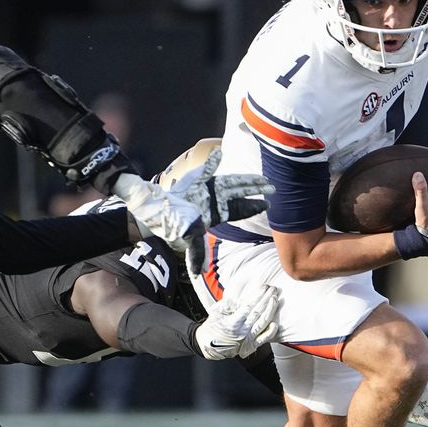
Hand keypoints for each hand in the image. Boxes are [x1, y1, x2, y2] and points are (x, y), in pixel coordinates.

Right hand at [116, 146, 273, 271]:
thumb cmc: (171, 223)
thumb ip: (196, 253)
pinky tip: (219, 154)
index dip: (253, 206)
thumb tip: (198, 273)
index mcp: (215, 212)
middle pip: (239, 193)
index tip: (268, 204)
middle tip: (273, 187)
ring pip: (229, 181)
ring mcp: (205, 190)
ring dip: (243, 178)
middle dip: (255, 190)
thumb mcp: (187, 239)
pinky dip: (212, 162)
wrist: (154, 211)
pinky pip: (205, 170)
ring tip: (259, 175)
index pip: (239, 209)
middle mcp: (213, 200)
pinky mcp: (194, 181)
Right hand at [195, 285, 280, 359]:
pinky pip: (265, 338)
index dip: (258, 296)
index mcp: (232, 322)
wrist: (209, 346)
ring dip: (271, 309)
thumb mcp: (216, 313)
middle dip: (267, 298)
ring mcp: (248, 339)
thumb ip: (228, 304)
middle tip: (273, 289)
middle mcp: (242, 331)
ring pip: (263, 323)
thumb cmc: (212, 328)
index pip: (248, 306)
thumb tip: (240, 298)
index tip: (264, 287)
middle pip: (258, 312)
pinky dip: (271, 331)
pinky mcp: (252, 345)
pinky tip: (275, 322)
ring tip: (275, 299)